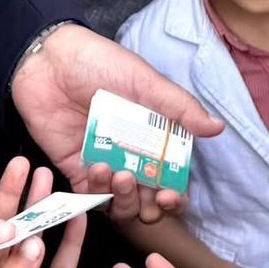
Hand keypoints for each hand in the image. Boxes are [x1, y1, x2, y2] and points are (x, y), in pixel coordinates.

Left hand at [10, 25, 222, 224]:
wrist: (51, 60)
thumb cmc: (102, 63)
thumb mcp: (146, 82)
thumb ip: (180, 108)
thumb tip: (217, 127)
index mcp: (154, 136)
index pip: (172, 177)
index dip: (176, 195)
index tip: (173, 194)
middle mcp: (131, 154)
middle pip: (148, 199)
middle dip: (152, 207)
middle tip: (152, 197)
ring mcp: (104, 163)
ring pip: (120, 203)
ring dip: (125, 199)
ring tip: (121, 174)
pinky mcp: (76, 167)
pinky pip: (90, 195)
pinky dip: (97, 192)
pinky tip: (99, 169)